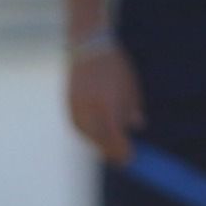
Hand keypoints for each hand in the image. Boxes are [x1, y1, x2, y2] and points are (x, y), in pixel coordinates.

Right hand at [66, 45, 144, 164]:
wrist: (89, 47)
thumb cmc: (114, 66)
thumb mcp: (130, 85)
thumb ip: (133, 108)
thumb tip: (137, 127)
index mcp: (108, 103)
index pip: (114, 136)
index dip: (122, 150)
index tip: (130, 159)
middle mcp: (90, 108)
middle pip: (100, 140)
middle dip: (111, 151)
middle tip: (122, 158)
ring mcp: (77, 107)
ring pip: (87, 135)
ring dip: (99, 143)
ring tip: (110, 146)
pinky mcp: (68, 104)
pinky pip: (78, 126)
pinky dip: (87, 134)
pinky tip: (96, 135)